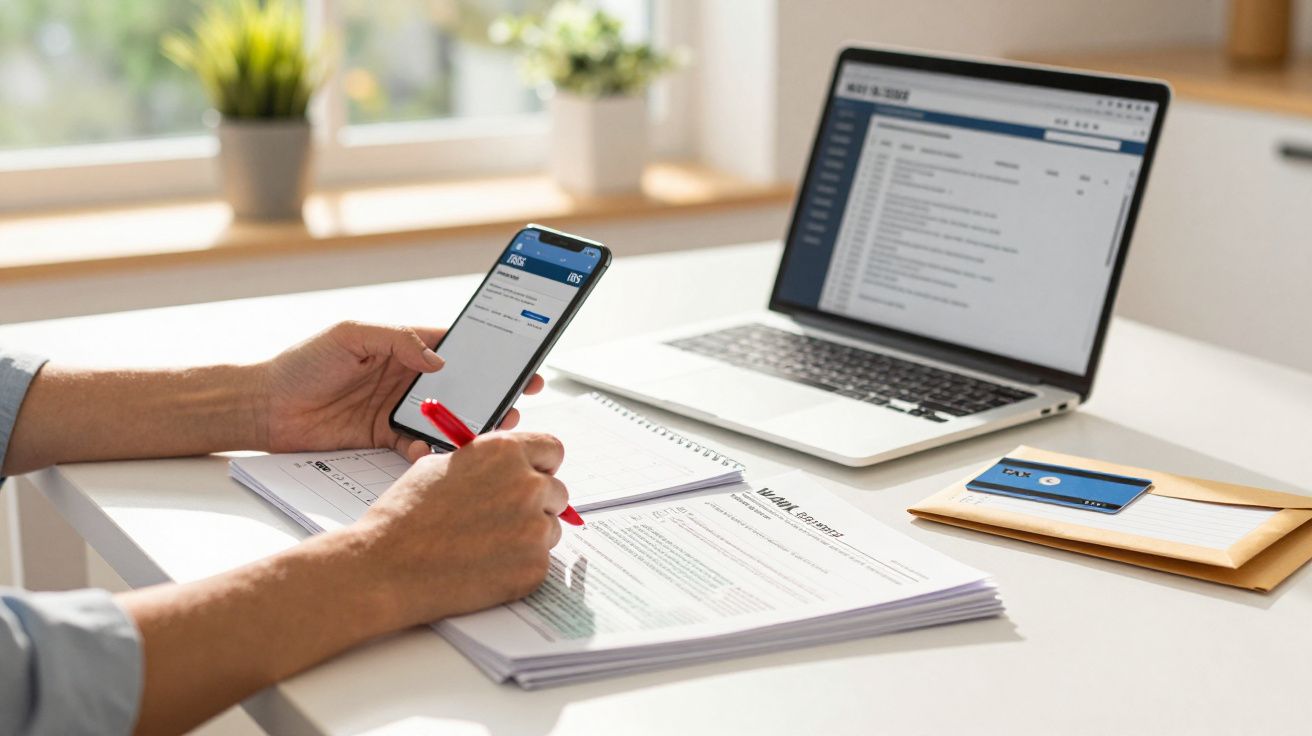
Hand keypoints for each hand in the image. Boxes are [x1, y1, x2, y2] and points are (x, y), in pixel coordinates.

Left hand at [258, 321, 544, 460]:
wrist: (264, 407)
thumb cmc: (301, 363)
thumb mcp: (349, 335)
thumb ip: (396, 340)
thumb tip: (438, 358)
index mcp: (403, 347)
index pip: (457, 348)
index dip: (490, 356)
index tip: (520, 365)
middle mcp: (406, 378)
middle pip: (460, 387)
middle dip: (490, 396)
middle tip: (512, 406)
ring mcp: (397, 409)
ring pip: (445, 419)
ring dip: (465, 427)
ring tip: (484, 435)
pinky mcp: (384, 438)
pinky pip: (417, 447)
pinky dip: (429, 453)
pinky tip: (431, 455)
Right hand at [345, 432, 568, 626]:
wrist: (385, 568)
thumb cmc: (405, 517)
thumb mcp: (440, 466)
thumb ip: (485, 464)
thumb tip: (508, 469)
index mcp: (505, 452)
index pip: (551, 449)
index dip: (540, 465)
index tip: (532, 476)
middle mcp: (528, 485)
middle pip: (557, 492)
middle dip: (536, 503)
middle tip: (503, 519)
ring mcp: (535, 528)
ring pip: (551, 529)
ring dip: (528, 536)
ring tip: (484, 545)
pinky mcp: (534, 567)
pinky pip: (540, 562)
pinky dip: (519, 566)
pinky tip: (484, 567)